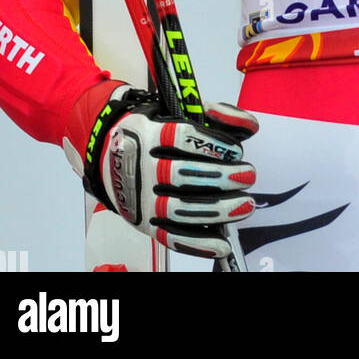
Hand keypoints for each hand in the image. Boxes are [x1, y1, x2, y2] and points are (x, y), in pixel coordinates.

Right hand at [75, 85, 257, 259]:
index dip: (213, 145)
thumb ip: (214, 115)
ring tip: (245, 205)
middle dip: (222, 177)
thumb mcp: (176, 113)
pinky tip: (222, 245)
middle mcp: (141, 167)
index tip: (236, 150)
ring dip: (217, 210)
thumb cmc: (154, 132)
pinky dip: (197, 244)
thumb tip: (251, 126)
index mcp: (149, 133)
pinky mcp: (143, 222)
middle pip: (183, 175)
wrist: (107, 154)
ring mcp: (140, 198)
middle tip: (248, 175)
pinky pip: (170, 237)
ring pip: (180, 209)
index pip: (182, 137)